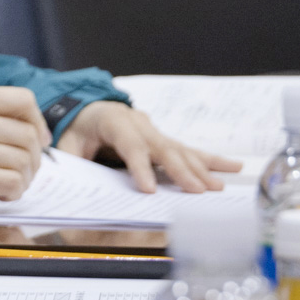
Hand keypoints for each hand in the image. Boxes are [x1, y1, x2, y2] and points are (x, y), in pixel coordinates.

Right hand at [0, 85, 51, 213]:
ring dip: (25, 178)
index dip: (38, 122)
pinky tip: (1, 194)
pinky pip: (11, 182)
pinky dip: (14, 192)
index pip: (23, 99)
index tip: (37, 139)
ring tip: (11, 184)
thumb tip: (31, 131)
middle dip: (34, 158)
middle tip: (24, 170)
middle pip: (27, 134)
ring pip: (23, 160)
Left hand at [58, 100, 242, 191]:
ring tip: (216, 187)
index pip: (129, 145)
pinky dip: (211, 160)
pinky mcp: (164, 139)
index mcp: (112, 121)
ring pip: (180, 150)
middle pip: (162, 148)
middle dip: (179, 171)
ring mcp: (155, 130)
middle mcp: (139, 123)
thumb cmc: (76, 128)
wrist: (87, 107)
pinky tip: (234, 167)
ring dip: (200, 169)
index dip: (139, 167)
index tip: (148, 190)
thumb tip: (71, 180)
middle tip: (195, 191)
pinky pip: (189, 150)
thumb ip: (69, 158)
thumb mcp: (65, 141)